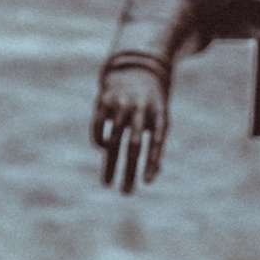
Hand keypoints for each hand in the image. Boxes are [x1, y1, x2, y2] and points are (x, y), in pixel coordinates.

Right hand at [91, 66, 167, 193]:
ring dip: (110, 165)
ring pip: (113, 141)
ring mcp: (121, 104)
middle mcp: (139, 108)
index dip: (151, 162)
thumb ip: (157, 144)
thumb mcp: (160, 118)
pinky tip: (104, 149)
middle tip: (126, 193)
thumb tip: (151, 175)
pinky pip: (99, 128)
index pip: (156, 142)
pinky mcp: (104, 101)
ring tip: (107, 183)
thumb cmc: (152, 101)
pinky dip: (100, 142)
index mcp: (158, 113)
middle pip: (133, 145)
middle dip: (129, 171)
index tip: (146, 182)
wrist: (136, 66)